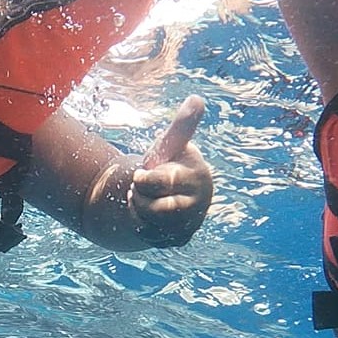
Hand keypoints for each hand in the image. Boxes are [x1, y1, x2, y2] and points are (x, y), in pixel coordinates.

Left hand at [129, 94, 213, 245]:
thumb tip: (198, 99)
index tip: (142, 174)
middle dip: (140, 198)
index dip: (143, 180)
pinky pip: (150, 237)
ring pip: (149, 225)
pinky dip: (142, 226)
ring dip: (138, 210)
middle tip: (142, 188)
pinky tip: (148, 215)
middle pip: (154, 209)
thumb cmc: (170, 162)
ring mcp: (191, 224)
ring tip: (144, 199)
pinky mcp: (181, 239)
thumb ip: (182, 125)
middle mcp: (199, 205)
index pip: (159, 183)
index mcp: (197, 178)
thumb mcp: (170, 145)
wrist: (170, 191)